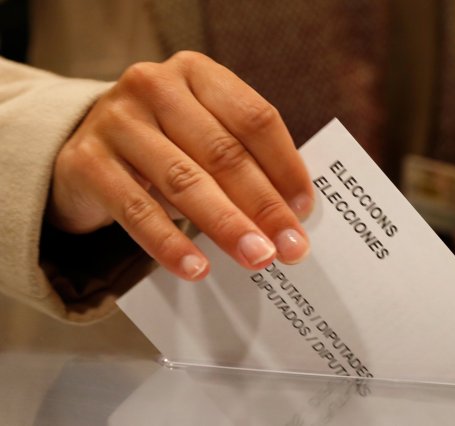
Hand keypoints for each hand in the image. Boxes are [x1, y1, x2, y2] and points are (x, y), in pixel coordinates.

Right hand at [48, 51, 313, 280]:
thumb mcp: (203, 135)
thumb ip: (242, 159)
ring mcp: (116, 120)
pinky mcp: (86, 161)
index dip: (285, 166)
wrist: (86, 144)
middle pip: (222, 152)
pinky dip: (170, 243)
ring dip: (227, 226)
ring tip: (258, 258)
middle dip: (264, 205)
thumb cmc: (165, 142)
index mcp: (197, 72)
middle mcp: (155, 86)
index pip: (254, 118)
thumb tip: (290, 215)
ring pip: (184, 181)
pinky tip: (197, 268)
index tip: (305, 210)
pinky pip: (137, 210)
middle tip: (292, 247)